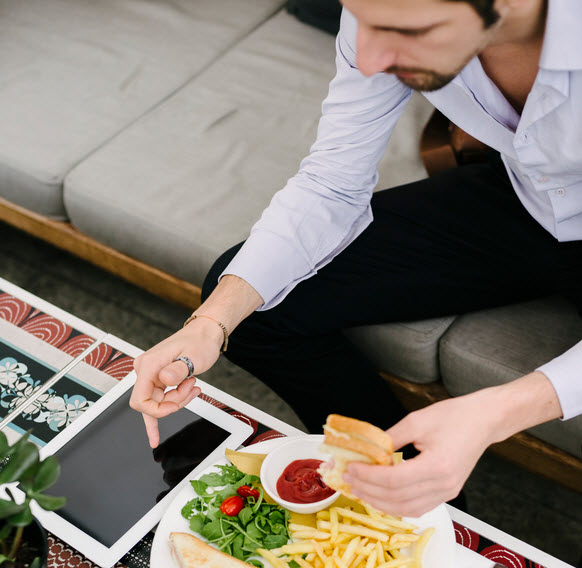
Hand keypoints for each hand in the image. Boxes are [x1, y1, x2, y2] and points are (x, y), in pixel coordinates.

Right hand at [129, 317, 223, 447]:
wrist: (204, 333)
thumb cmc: (199, 341)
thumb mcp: (194, 356)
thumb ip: (178, 369)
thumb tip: (165, 379)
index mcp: (150, 364)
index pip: (140, 400)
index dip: (158, 410)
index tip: (175, 406)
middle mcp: (145, 368)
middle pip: (150, 403)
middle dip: (172, 403)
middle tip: (192, 388)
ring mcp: (150, 373)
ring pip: (157, 402)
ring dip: (176, 399)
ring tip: (193, 385)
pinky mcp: (156, 377)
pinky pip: (156, 400)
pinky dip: (160, 412)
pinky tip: (154, 434)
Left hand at [343, 372, 562, 517]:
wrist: (483, 420)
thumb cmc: (454, 416)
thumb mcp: (416, 421)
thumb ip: (390, 438)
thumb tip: (367, 449)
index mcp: (437, 465)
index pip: (394, 480)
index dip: (368, 476)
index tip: (350, 468)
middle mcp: (444, 484)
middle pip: (397, 497)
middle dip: (368, 490)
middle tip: (348, 480)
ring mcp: (448, 491)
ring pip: (407, 508)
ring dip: (380, 502)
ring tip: (360, 490)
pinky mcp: (448, 492)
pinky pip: (418, 507)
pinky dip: (396, 505)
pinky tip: (381, 496)